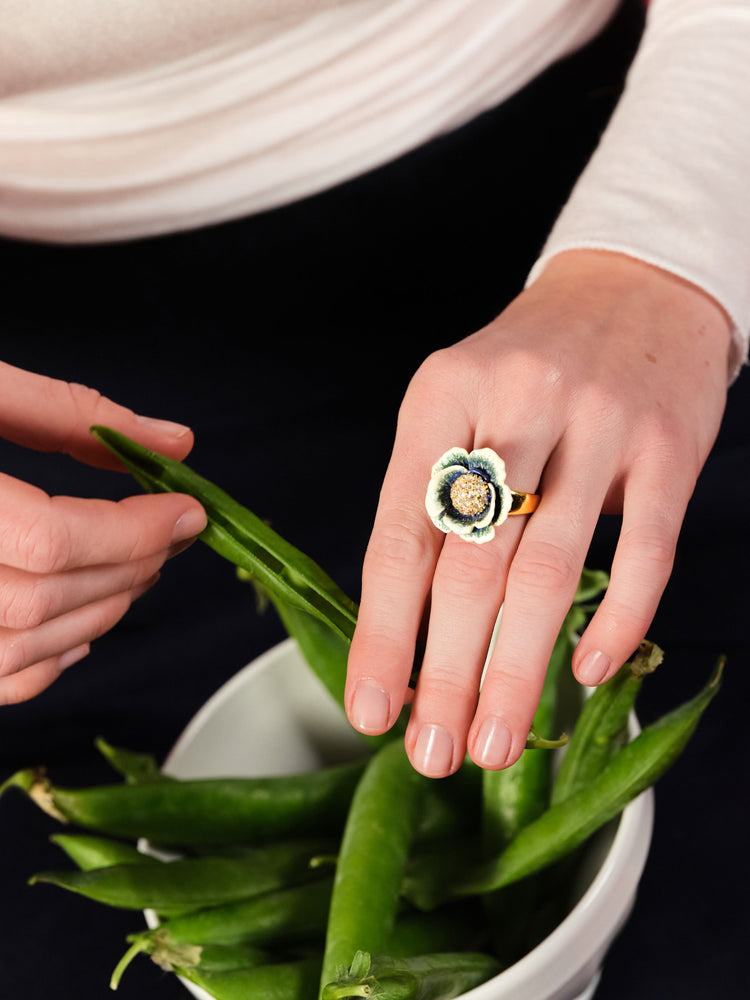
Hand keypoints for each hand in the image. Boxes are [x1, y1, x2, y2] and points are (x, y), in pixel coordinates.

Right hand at [0, 361, 206, 704]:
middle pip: (43, 599)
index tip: (185, 509)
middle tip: (173, 532)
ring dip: (100, 613)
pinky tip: (83, 625)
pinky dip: (48, 662)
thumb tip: (174, 443)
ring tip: (140, 568)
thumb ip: (71, 413)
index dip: (132, 531)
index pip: (49, 540)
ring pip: (18, 650)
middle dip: (130, 568)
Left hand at [345, 250, 731, 776]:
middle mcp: (513, 405)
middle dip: (443, 673)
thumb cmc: (527, 369)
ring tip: (491, 741)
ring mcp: (597, 424)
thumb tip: (402, 631)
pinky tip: (584, 676)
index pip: (399, 536)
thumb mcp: (456, 405)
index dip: (382, 634)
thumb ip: (429, 499)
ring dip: (515, 670)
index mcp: (438, 399)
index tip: (369, 709)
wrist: (631, 289)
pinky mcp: (666, 447)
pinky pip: (643, 554)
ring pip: (549, 572)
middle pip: (469, 566)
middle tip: (430, 753)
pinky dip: (615, 623)